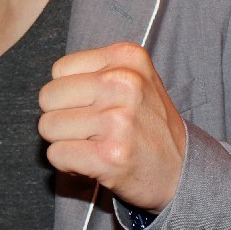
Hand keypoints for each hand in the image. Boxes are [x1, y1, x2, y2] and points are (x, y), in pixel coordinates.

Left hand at [38, 43, 185, 211]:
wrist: (182, 171)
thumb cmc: (147, 125)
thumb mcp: (135, 79)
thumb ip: (95, 72)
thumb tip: (48, 90)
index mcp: (128, 58)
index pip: (59, 69)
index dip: (69, 93)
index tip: (93, 107)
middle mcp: (124, 83)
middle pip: (48, 97)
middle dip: (60, 117)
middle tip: (89, 130)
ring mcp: (118, 120)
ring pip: (49, 127)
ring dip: (64, 142)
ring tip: (93, 145)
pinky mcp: (110, 155)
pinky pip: (56, 155)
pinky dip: (68, 164)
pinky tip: (93, 163)